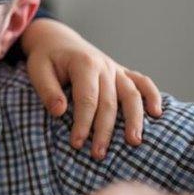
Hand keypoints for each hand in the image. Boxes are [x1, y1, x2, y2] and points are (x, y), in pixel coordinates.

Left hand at [22, 19, 161, 159]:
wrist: (57, 40)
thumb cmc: (45, 58)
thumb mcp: (37, 70)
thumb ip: (47, 90)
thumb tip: (60, 112)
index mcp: (83, 64)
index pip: (87, 99)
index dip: (83, 123)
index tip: (77, 143)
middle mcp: (104, 66)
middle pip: (110, 102)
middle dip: (104, 130)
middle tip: (98, 154)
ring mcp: (115, 68)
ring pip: (131, 95)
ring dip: (134, 119)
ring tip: (134, 142)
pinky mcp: (121, 72)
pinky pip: (142, 82)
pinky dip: (152, 95)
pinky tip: (156, 113)